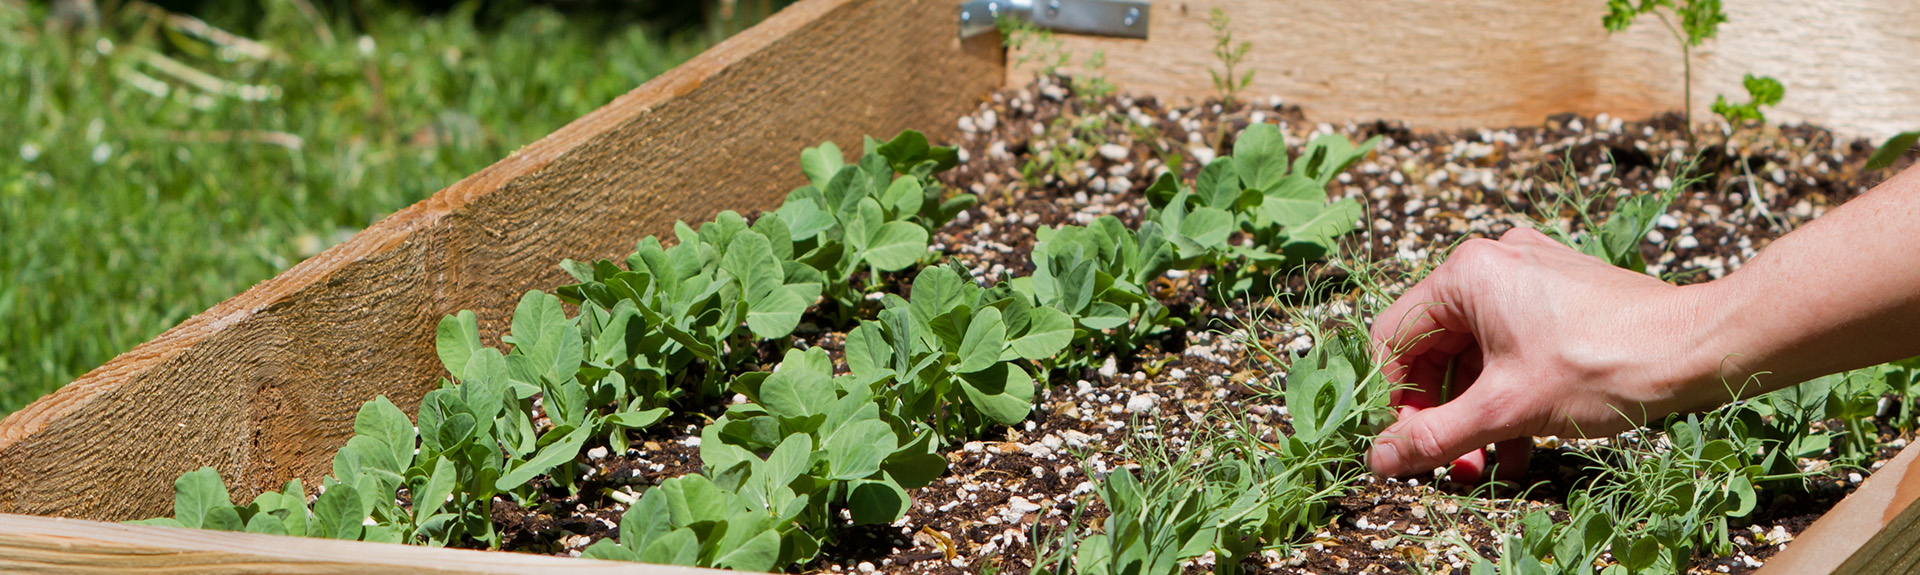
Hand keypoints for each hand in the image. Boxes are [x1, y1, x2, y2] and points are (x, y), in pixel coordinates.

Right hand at [1364, 227, 1721, 480]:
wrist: (1698, 349)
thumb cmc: (1603, 366)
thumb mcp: (1506, 410)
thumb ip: (1434, 435)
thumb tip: (1380, 459)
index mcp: (1467, 274)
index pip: (1396, 338)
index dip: (1393, 397)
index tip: (1409, 442)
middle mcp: (1494, 263)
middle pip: (1437, 348)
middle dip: (1441, 413)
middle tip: (1452, 463)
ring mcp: (1531, 276)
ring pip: (1477, 354)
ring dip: (1476, 413)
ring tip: (1488, 465)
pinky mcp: (1562, 295)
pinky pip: (1513, 347)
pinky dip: (1510, 393)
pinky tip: (1524, 443)